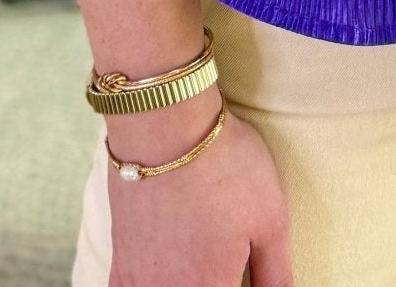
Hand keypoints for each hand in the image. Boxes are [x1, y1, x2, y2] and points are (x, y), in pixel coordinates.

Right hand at [107, 98, 292, 285]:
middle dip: (216, 280)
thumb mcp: (271, 219)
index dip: (243, 285)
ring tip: (200, 257)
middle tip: (227, 257)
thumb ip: (276, 275)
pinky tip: (161, 272)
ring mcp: (140, 282)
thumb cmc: (224, 166)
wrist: (164, 125)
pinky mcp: (119, 263)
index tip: (244, 272)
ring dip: (186, 282)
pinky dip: (149, 284)